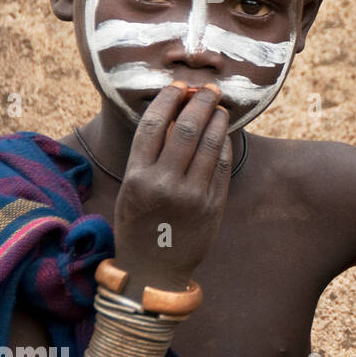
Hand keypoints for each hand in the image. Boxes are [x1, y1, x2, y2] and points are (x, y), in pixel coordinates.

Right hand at [112, 82, 232, 295]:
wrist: (154, 270)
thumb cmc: (138, 224)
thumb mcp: (131, 190)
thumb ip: (147, 156)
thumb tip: (173, 116)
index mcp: (137, 178)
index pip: (154, 125)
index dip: (168, 99)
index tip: (177, 86)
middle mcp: (165, 184)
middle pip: (187, 128)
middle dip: (199, 101)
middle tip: (206, 88)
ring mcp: (193, 195)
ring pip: (211, 143)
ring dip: (217, 118)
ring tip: (218, 107)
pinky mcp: (214, 205)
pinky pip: (223, 165)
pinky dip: (224, 144)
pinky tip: (223, 134)